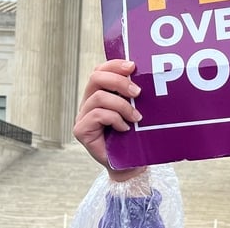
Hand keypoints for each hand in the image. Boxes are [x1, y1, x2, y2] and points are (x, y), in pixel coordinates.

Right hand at [72, 59, 146, 180]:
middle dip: (118, 81)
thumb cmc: (135, 136)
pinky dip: (115, 119)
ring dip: (122, 105)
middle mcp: (88, 102)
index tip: (133, 66)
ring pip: (98, 97)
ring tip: (136, 117)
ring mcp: (82, 116)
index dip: (114, 64)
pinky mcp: (81, 130)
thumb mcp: (136, 109)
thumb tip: (149, 75)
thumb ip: (134, 94)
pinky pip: (97, 115)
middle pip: (96, 77)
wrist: (129, 165)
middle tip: (137, 92)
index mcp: (100, 93)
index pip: (100, 70)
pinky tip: (125, 128)